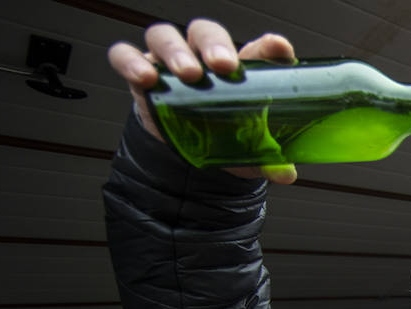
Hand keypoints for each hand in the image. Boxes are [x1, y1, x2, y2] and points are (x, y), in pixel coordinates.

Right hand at [106, 19, 298, 183]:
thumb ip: (268, 159)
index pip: (257, 49)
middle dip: (214, 45)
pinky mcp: (140, 73)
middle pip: (205, 32)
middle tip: (223, 65)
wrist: (187, 151)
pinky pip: (125, 55)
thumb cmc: (223, 135)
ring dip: (176, 52)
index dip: (268, 46)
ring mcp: (168, 62)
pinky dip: (131, 62)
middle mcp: (202, 57)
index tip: (277, 48)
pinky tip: (145, 77)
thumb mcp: (247, 149)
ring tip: (188, 74)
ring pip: (165, 37)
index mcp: (239, 69)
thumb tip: (286, 173)